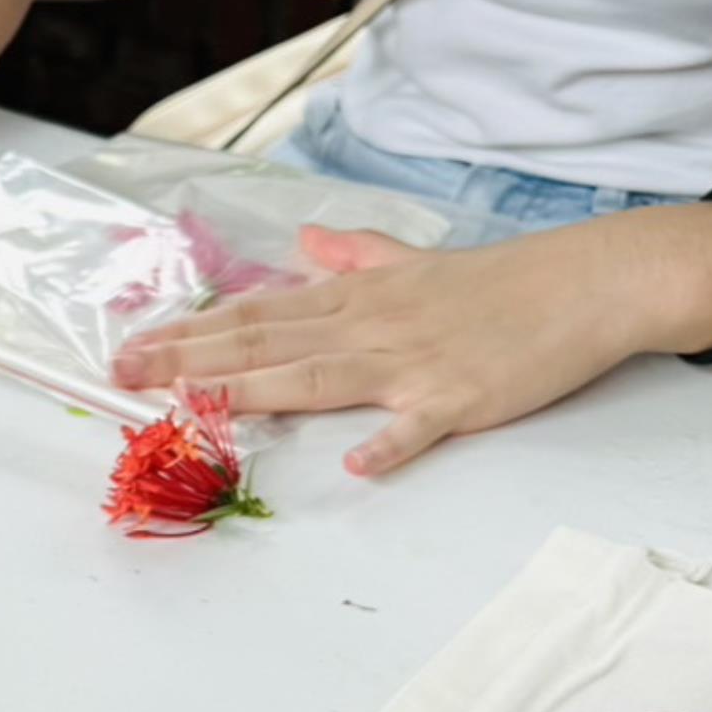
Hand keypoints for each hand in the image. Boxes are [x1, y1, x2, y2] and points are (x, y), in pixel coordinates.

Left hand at [112, 201, 711, 474]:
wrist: (591, 281)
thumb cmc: (503, 280)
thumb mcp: (418, 261)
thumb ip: (358, 257)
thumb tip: (310, 245)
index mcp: (356, 299)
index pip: (256, 315)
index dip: (190, 331)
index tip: (132, 346)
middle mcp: (369, 326)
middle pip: (265, 343)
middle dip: (188, 358)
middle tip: (120, 373)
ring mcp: (413, 362)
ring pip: (317, 377)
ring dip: (252, 390)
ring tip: (191, 403)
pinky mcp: (461, 396)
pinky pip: (419, 426)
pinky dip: (389, 444)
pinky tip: (355, 465)